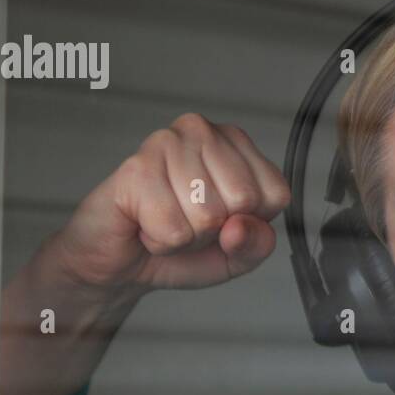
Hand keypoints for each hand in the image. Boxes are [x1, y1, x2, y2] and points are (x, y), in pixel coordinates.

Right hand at [47, 112, 290, 293]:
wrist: (119, 262)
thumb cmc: (181, 246)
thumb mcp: (237, 255)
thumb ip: (257, 243)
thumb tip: (240, 226)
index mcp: (238, 145)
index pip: (275, 194)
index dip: (249, 224)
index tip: (222, 222)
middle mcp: (204, 132)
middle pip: (243, 200)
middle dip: (216, 230)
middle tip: (186, 222)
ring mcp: (168, 143)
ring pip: (207, 216)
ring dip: (185, 237)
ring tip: (164, 221)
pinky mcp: (137, 167)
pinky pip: (173, 229)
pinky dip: (160, 242)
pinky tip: (144, 224)